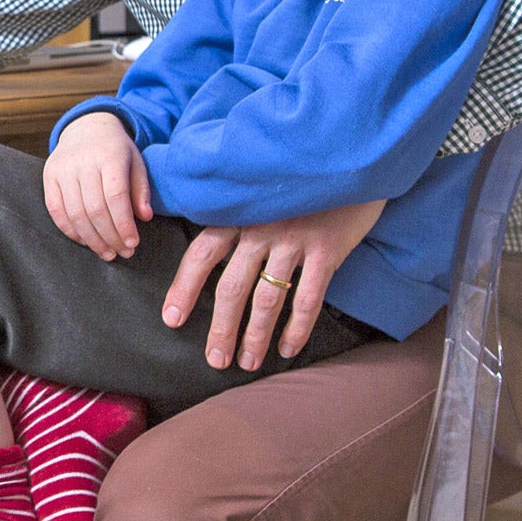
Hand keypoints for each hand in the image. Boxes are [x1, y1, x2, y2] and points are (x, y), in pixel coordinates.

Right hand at [43, 112, 152, 259]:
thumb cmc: (116, 151)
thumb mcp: (136, 163)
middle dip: (110, 237)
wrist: (87, 129)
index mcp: (109, 156)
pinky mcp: (49, 177)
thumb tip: (145, 217)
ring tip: (106, 252)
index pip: (115, 196)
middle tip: (122, 253)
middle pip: (94, 209)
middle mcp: (83, 162)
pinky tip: (85, 241)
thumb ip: (141, 190)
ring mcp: (62, 169)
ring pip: (75, 213)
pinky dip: (70, 231)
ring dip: (91, 239)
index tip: (133, 244)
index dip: (123, 224)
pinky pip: (56, 211)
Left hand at [162, 198, 386, 370]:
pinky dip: (297, 329)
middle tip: (215, 360)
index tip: (172, 319)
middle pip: (231, 287)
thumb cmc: (296, 180)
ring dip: (255, 337)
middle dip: (221, 329)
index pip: (201, 254)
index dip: (184, 288)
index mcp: (237, 212)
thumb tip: (207, 251)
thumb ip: (235, 215)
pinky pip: (307, 298)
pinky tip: (287, 349)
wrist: (350, 157)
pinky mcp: (327, 250)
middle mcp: (260, 227)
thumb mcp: (258, 189)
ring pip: (267, 299)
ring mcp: (294, 239)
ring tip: (247, 362)